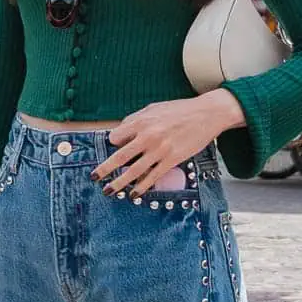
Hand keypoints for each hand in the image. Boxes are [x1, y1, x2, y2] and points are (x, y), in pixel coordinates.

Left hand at [95, 90, 245, 197]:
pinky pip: (153, 176)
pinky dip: (142, 187)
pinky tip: (135, 193)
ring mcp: (160, 150)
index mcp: (141, 122)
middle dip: (105, 169)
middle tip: (95, 177)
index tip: (110, 151)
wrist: (206, 113)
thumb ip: (135, 119)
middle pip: (120, 157)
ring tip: (109, 191)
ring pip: (134, 171)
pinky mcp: (172, 159)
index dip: (111, 145)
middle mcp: (148, 136)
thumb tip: (120, 131)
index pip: (116, 138)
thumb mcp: (153, 108)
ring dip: (120, 183)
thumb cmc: (179, 109)